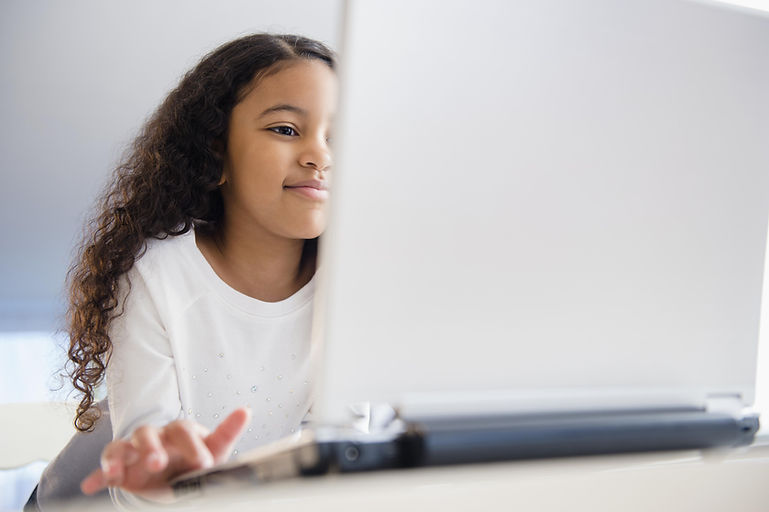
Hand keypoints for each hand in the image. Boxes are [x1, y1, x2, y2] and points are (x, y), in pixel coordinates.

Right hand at [80, 406, 250, 499]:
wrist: (177, 476)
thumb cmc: (195, 460)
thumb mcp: (214, 450)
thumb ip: (228, 432)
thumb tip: (246, 410)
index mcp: (179, 431)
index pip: (183, 430)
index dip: (192, 446)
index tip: (203, 464)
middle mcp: (155, 437)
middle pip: (146, 433)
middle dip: (150, 448)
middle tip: (157, 464)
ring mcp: (134, 452)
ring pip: (121, 447)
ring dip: (119, 458)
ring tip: (118, 473)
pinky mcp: (120, 469)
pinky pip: (105, 470)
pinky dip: (97, 477)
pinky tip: (90, 486)